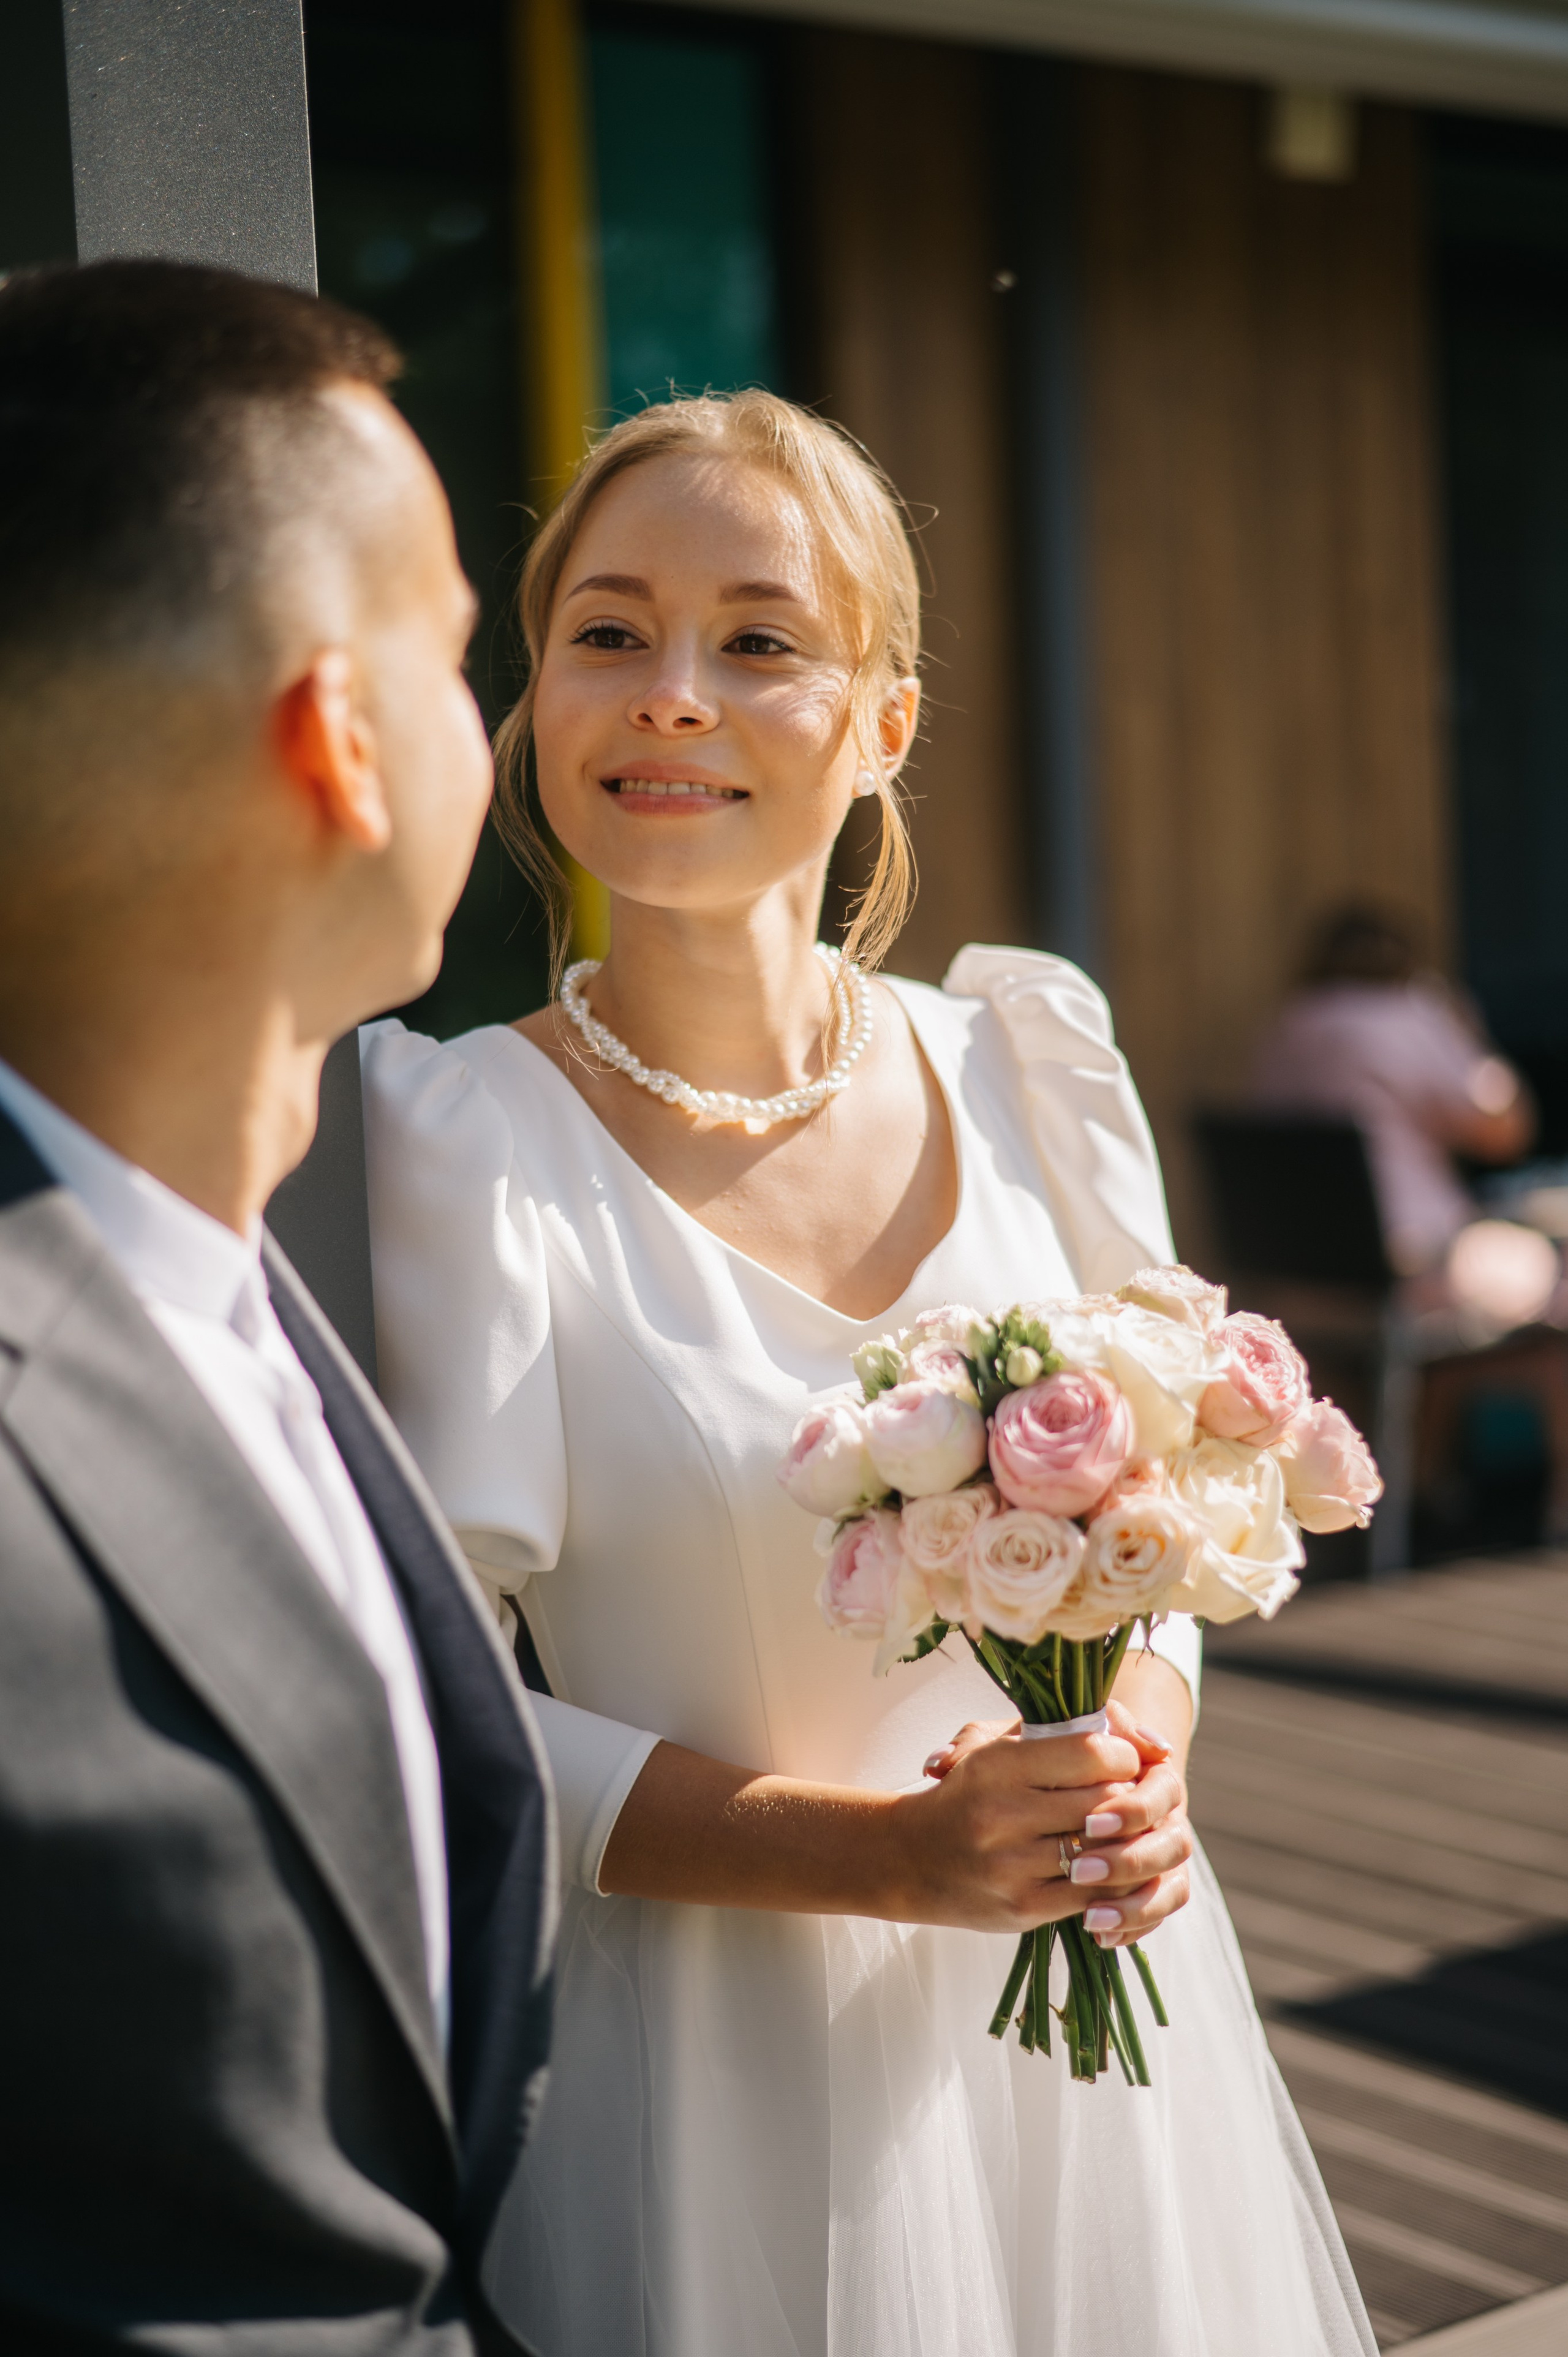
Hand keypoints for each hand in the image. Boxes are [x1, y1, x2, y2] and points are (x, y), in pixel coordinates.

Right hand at [889, 1698, 1191, 1941]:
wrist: (909, 1858)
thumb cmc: (966, 1794)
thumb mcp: (995, 1746)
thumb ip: (1060, 1733)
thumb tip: (1147, 1740)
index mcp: (997, 1764)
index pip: (1090, 1753)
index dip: (1123, 1756)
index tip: (1125, 1761)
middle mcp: (1001, 1813)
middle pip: (1103, 1804)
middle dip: (1130, 1800)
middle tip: (1135, 1798)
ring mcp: (1010, 1865)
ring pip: (1103, 1854)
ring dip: (1127, 1845)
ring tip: (1129, 1832)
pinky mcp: (1021, 1907)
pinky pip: (1090, 1895)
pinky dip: (1111, 1884)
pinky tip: (1112, 1869)